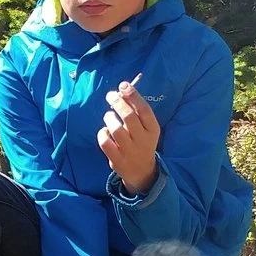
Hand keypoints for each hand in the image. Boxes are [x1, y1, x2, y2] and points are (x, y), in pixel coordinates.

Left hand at [97, 79, 160, 193]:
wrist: (141, 170)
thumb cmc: (141, 141)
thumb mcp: (146, 128)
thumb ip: (137, 111)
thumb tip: (122, 89)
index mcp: (153, 129)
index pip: (144, 109)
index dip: (133, 95)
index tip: (123, 85)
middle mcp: (143, 140)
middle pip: (129, 117)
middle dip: (118, 102)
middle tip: (110, 95)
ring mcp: (130, 151)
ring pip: (116, 129)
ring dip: (109, 118)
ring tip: (109, 116)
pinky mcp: (117, 159)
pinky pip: (105, 142)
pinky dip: (102, 133)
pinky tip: (105, 131)